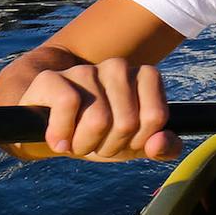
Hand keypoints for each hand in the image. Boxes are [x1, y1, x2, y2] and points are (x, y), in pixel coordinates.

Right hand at [17, 57, 180, 161]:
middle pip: (127, 122)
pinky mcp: (52, 78)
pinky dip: (62, 134)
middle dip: (110, 145)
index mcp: (145, 76)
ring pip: (98, 118)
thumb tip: (159, 143)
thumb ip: (163, 147)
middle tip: (96, 142)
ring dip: (85, 144)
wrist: (53, 133)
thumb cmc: (101, 135)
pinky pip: (68, 104)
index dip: (138, 141)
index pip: (155, 117)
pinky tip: (58, 140)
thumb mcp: (136, 145)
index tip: (124, 140)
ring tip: (77, 140)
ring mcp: (85, 70)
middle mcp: (118, 66)